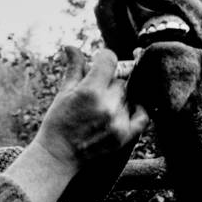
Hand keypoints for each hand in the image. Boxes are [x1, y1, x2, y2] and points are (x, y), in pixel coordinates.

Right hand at [33, 48, 148, 171]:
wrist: (58, 155)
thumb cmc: (58, 122)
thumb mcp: (64, 93)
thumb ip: (74, 68)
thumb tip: (71, 46)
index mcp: (90, 90)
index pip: (109, 59)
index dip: (103, 59)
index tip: (98, 64)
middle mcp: (107, 105)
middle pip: (119, 80)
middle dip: (109, 82)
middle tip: (97, 92)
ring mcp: (118, 121)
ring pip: (128, 96)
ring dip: (119, 98)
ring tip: (102, 109)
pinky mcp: (124, 136)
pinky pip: (143, 116)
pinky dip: (139, 109)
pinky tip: (129, 108)